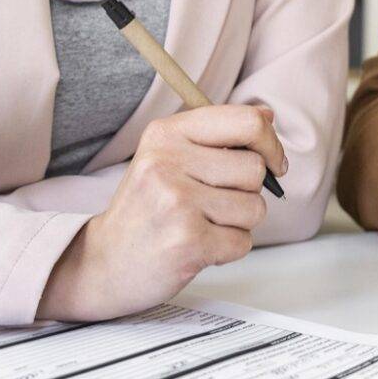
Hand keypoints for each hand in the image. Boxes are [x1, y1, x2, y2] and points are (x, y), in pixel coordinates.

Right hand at [37, 104, 286, 320]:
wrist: (103, 263)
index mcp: (166, 133)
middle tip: (211, 204)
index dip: (271, 144)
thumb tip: (268, 116)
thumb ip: (218, 134)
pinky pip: (243, 242)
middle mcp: (168, 162)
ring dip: (237, 223)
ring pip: (255, 207)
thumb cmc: (145, 209)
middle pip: (256, 169)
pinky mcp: (187, 241)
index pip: (247, 122)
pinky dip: (228, 249)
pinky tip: (198, 247)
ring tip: (201, 225)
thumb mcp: (167, 157)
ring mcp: (177, 202)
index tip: (273, 162)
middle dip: (247, 192)